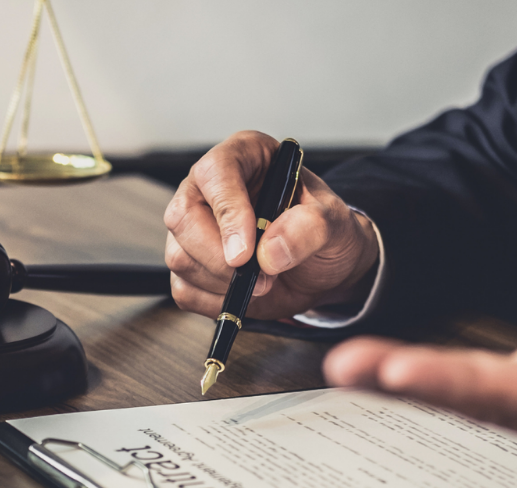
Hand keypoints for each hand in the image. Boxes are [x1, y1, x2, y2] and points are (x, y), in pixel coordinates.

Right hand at [164, 130, 379, 319]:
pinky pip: (184, 289)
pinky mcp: (190, 263)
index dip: (227, 211)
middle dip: (221, 258)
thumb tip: (269, 252)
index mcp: (244, 157)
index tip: (246, 252)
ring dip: (223, 283)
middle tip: (262, 277)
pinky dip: (215, 301)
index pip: (216, 173)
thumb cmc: (325, 231)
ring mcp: (193, 226)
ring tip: (263, 282)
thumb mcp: (336, 223)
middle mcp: (209, 188)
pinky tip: (244, 293)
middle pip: (183, 217)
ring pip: (180, 257)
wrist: (323, 266)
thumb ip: (310, 228)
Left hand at [324, 293, 516, 477]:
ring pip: (481, 404)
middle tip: (348, 365)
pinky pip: (489, 398)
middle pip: (489, 404)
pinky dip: (439, 383)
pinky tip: (394, 371)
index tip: (400, 370)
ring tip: (352, 365)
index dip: (462, 384)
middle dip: (415, 384)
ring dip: (414, 385)